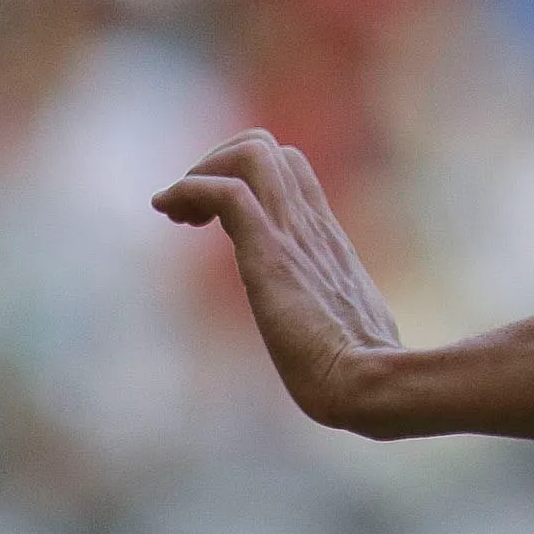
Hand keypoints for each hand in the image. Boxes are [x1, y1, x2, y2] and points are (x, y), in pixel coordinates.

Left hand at [154, 130, 403, 429]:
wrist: (367, 385)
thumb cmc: (360, 376)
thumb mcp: (351, 333)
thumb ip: (337, 321)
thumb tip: (340, 343)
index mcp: (329, 241)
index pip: (291, 171)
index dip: (244, 178)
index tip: (210, 219)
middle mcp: (312, 226)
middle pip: (267, 148)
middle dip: (216, 165)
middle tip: (189, 215)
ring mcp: (295, 234)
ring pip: (249, 154)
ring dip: (201, 171)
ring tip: (176, 213)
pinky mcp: (272, 251)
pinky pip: (226, 191)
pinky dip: (188, 188)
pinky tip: (166, 209)